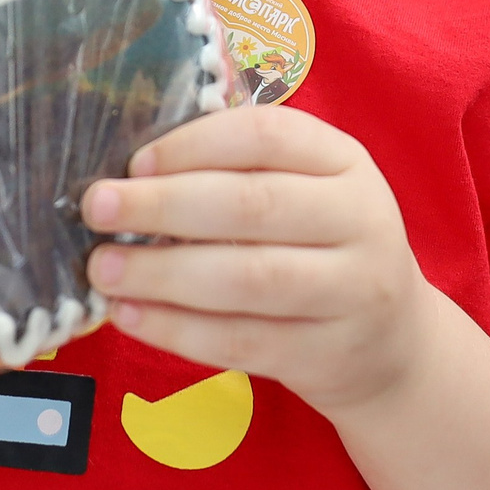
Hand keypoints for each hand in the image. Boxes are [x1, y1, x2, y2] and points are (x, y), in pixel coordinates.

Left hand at [81, 104, 427, 415]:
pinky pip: (241, 341)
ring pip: (246, 278)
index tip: (133, 162)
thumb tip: (135, 158)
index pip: (266, 135)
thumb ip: (239, 168)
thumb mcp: (306, 191)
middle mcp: (360, 219)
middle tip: (97, 209)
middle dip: (163, 206)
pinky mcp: (327, 354)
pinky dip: (177, 329)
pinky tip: (130, 315)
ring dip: (163, 273)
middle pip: (252, 205)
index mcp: (345, 162)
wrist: (392, 345)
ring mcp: (352, 291)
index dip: (193, 145)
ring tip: (103, 270)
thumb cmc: (320, 248)